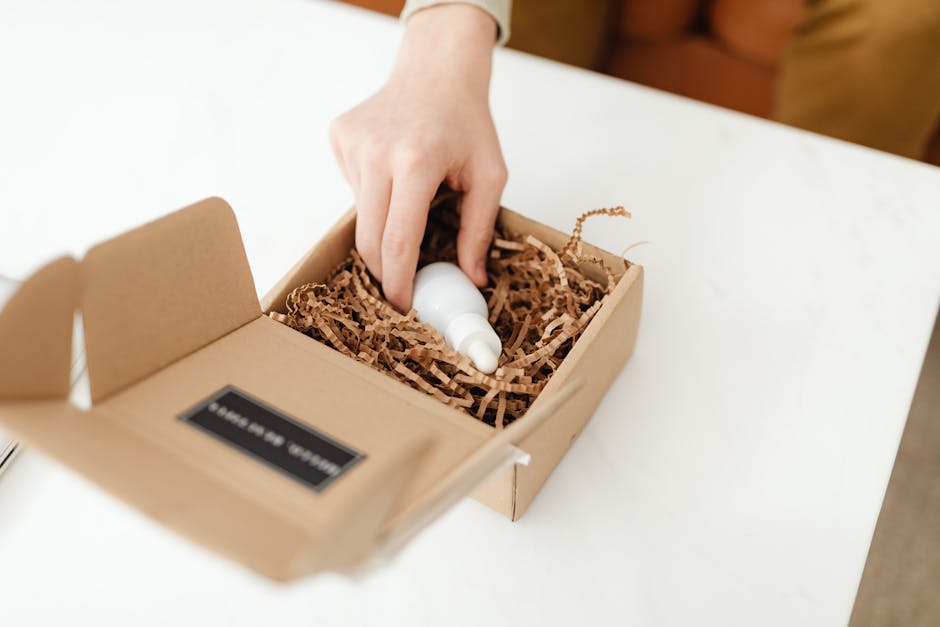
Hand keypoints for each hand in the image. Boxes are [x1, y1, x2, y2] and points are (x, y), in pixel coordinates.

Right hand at [329, 4, 507, 311]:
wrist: (437, 72)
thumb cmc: (467, 123)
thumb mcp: (490, 176)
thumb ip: (478, 230)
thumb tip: (472, 279)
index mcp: (416, 162)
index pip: (399, 240)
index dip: (398, 282)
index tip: (403, 307)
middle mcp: (376, 152)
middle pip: (370, 238)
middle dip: (384, 271)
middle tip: (401, 288)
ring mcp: (352, 143)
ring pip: (360, 216)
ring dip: (383, 228)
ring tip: (410, 200)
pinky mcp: (338, 138)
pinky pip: (353, 190)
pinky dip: (373, 198)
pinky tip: (393, 173)